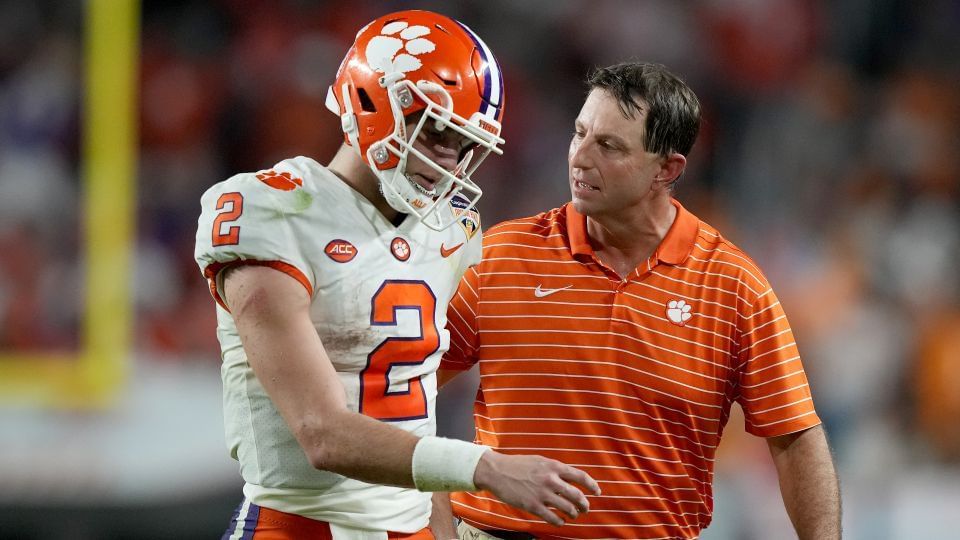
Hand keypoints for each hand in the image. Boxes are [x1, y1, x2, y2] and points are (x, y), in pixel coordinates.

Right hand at [472, 450, 600, 526]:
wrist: (497, 472)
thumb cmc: (518, 465)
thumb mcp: (540, 460)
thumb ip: (555, 469)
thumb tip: (571, 478)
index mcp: (554, 466)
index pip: (581, 476)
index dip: (592, 486)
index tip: (597, 492)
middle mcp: (551, 480)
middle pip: (577, 495)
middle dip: (584, 504)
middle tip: (585, 508)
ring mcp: (542, 494)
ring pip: (568, 508)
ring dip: (574, 514)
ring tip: (573, 515)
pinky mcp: (533, 506)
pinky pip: (553, 518)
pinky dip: (560, 521)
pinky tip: (560, 521)